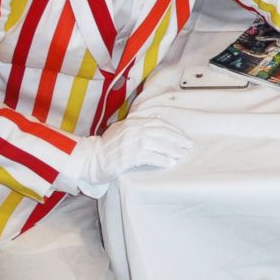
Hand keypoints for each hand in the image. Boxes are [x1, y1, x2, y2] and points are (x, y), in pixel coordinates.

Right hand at [79, 114, 194, 188]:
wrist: (91, 159)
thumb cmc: (107, 146)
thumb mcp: (122, 128)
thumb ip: (139, 122)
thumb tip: (158, 117)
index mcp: (132, 122)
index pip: (159, 123)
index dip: (174, 129)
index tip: (183, 136)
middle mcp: (133, 130)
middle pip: (162, 132)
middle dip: (178, 139)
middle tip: (189, 145)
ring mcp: (131, 143)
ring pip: (159, 144)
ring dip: (173, 149)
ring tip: (183, 154)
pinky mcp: (129, 157)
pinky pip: (150, 157)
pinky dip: (162, 159)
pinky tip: (170, 162)